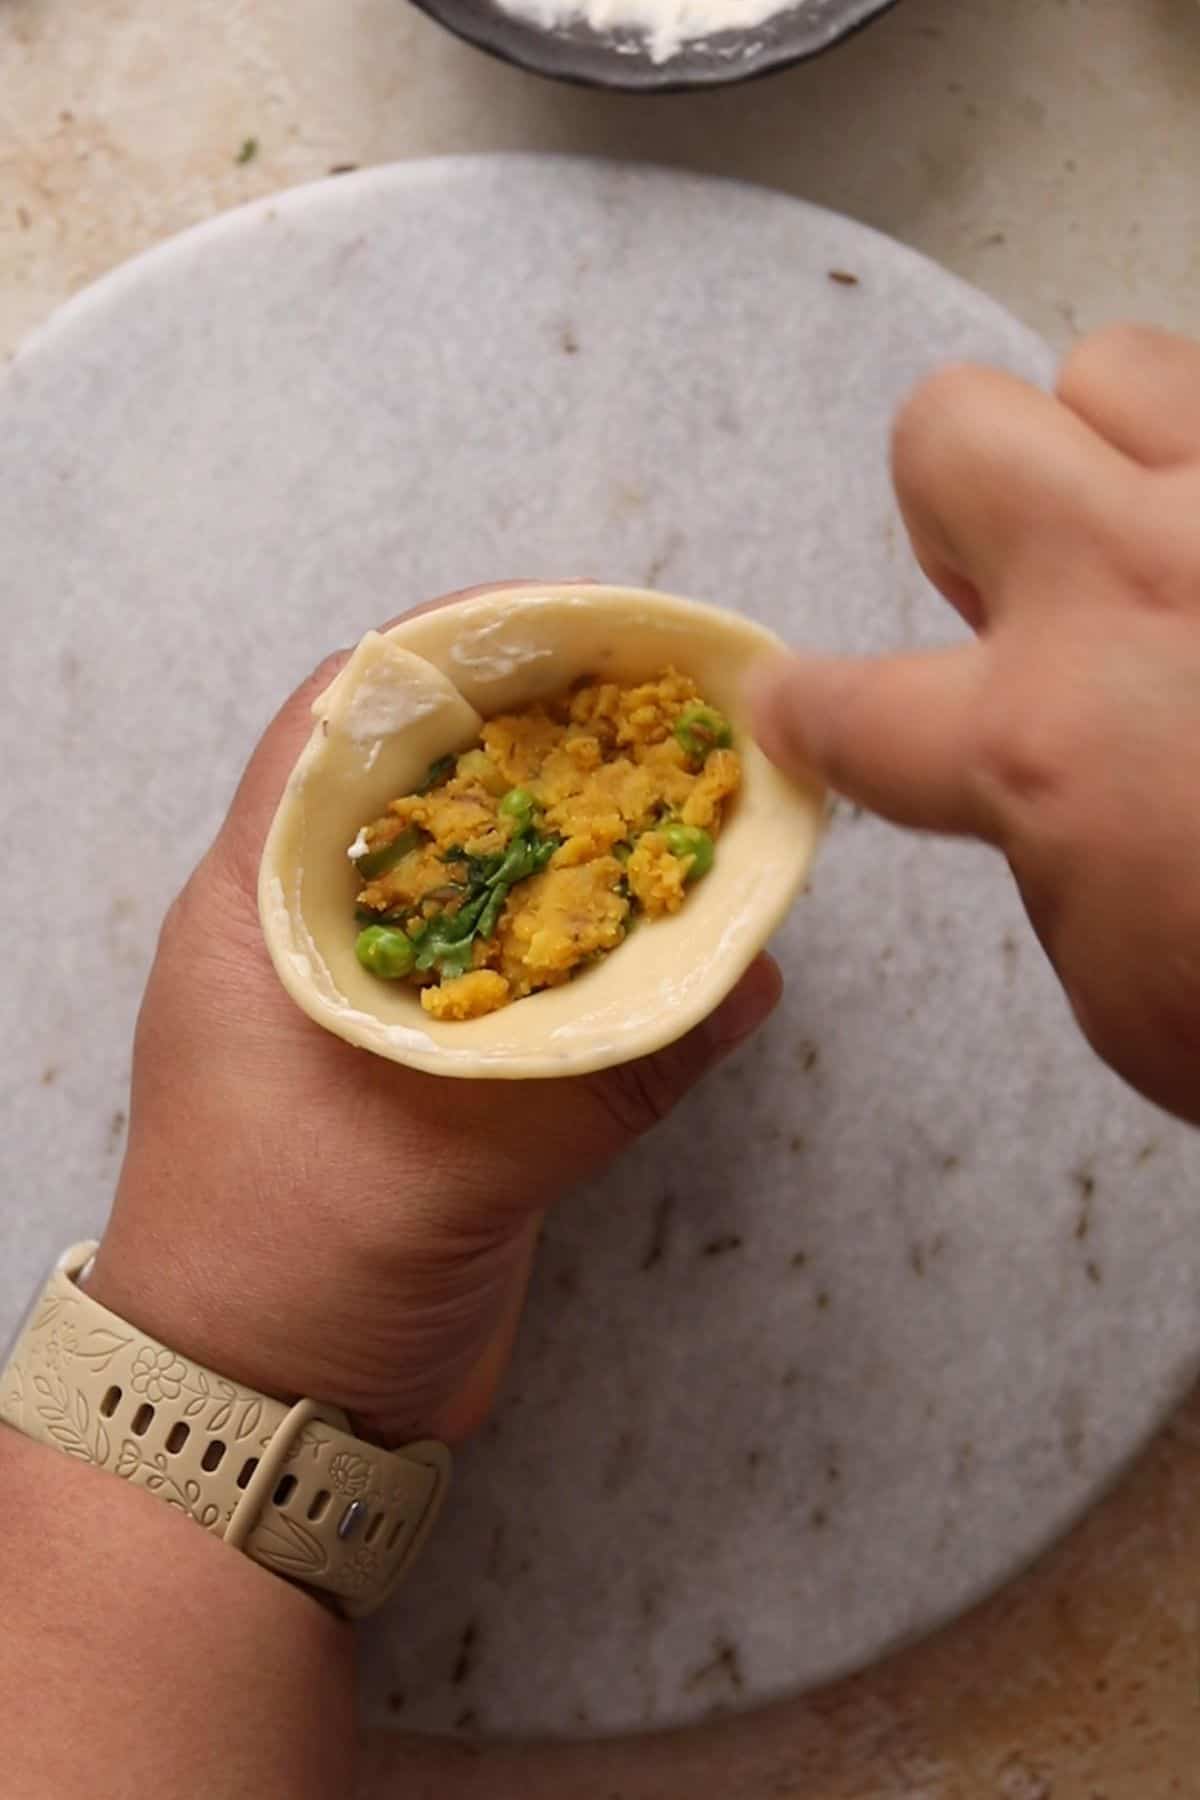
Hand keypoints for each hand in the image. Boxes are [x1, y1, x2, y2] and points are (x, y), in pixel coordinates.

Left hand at [88, 585, 779, 1445]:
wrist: (261, 1420)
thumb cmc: (284, 1270)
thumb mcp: (432, 1162)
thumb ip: (593, 1073)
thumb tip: (743, 981)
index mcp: (259, 913)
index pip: (338, 726)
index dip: (446, 659)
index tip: (565, 630)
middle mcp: (314, 938)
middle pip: (427, 789)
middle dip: (540, 740)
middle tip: (661, 705)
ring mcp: (377, 1006)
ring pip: (483, 883)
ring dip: (577, 846)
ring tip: (688, 800)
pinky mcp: (437, 1075)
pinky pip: (522, 981)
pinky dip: (597, 954)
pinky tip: (683, 943)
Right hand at [751, 325, 1199, 1123]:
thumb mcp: (1133, 1003)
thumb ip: (1060, 868)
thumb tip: (1060, 808)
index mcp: (1042, 741)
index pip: (853, 711)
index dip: (805, 709)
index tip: (792, 702)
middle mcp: (1131, 581)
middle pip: (952, 427)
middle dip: (960, 507)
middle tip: (1023, 593)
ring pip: (1117, 360)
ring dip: (1113, 450)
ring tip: (1173, 549)